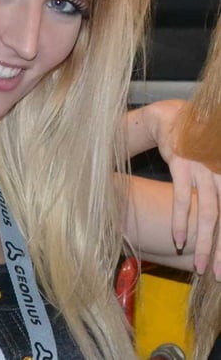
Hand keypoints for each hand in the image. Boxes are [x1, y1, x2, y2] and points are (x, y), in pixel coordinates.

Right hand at [142, 100, 220, 278]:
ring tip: (200, 268)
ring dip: (203, 243)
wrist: (171, 118)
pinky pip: (182, 199)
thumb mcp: (213, 166)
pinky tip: (178, 239)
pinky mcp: (183, 164)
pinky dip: (181, 221)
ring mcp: (204, 169)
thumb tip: (216, 219)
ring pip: (208, 213)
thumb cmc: (195, 146)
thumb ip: (218, 190)